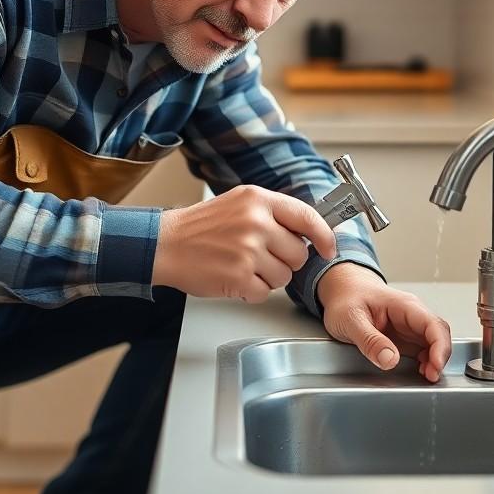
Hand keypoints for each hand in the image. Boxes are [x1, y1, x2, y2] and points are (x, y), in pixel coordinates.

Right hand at [151, 185, 337, 302]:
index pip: (307, 217)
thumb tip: (309, 232)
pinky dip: (251, 292)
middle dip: (285, 261)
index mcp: (259, 199)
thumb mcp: (240, 203)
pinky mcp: (239, 277)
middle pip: (298, 253)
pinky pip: (264, 293)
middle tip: (260, 257)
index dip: (324, 236)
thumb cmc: (201, 227)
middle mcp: (256, 222)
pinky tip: (234, 278)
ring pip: (284, 277)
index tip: (328, 248)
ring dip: (267, 278)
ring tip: (242, 266)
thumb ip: (273, 213)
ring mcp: (248, 250)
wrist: (165, 244)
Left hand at [318, 264, 452, 381]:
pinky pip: (424, 349)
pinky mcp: (404, 337)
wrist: (343, 290)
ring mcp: (409, 326)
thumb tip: (390, 359)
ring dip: (435, 361)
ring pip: (434, 343)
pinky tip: (421, 371)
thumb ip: (370, 340)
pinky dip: (427, 362)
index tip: (434, 366)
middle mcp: (411, 315)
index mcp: (403, 305)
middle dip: (440, 357)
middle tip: (431, 376)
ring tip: (427, 377)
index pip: (433, 324)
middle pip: (439, 334)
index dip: (439, 347)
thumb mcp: (350, 319)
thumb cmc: (346, 298)